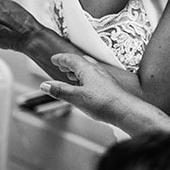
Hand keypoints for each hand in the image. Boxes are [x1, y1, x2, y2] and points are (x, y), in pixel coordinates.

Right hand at [42, 53, 169, 132]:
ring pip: (89, 70)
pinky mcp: (109, 87)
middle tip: (62, 65)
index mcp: (87, 70)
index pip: (72, 59)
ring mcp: (104, 78)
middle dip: (70, 63)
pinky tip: (85, 88)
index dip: (61, 58)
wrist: (124, 110)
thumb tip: (45, 85)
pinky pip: (95, 78)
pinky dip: (86, 79)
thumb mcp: (75, 97)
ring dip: (78, 71)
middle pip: (82, 62)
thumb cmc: (103, 103)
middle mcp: (97, 71)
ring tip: (71, 75)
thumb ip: (60, 90)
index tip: (54, 58)